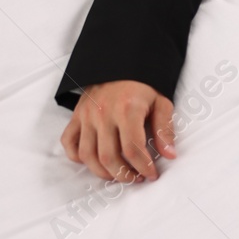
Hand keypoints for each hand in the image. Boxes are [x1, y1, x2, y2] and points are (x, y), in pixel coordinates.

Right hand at [60, 79, 175, 182]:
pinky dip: (77, 157)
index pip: (132, 149)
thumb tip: (169, 155)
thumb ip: (164, 129)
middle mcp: (103, 113)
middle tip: (136, 178)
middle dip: (124, 174)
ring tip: (118, 174)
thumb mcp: (161, 101)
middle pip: (108, 157)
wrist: (121, 61)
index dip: (143, 167)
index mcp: (127, 110)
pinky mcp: (76, 115)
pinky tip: (93, 161)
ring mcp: (86, 115)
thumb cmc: (143, 84)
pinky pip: (69, 142)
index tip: (151, 174)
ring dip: (102, 172)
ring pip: (87, 155)